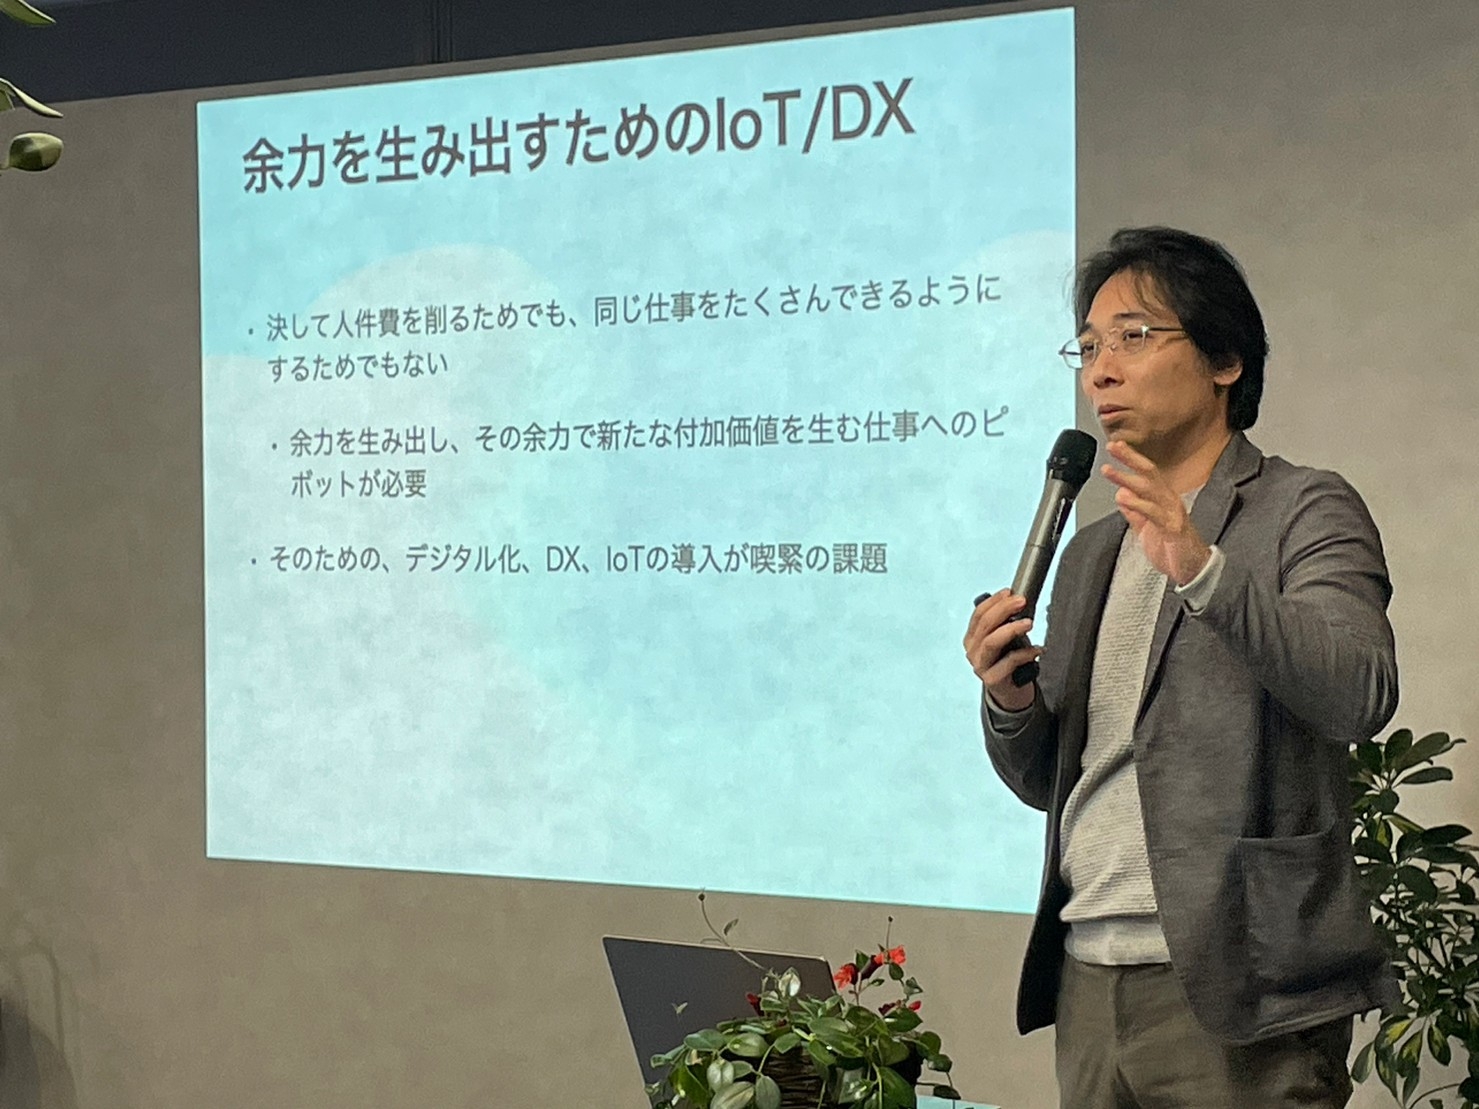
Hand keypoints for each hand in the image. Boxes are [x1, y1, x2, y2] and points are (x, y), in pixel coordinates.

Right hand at [963, 589, 1039, 710]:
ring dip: (1011, 629)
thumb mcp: (1005, 639)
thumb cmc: (1009, 662)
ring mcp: (980, 666)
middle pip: (984, 625)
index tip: (1010, 592)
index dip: (994, 601)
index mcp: (972, 638)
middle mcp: (972, 651)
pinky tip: (1038, 649)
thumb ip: (1005, 623)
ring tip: (1029, 623)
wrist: (1012, 691)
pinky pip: (1009, 661)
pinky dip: (1026, 653)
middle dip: (1004, 609)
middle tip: (1021, 601)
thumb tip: (1017, 601)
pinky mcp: (992, 679)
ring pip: (991, 642)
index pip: (978, 614)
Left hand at [1102, 439, 1211, 584]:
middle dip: (1131, 458)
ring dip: (1127, 479)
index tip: (1115, 446)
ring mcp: (1172, 513)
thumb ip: (1134, 512)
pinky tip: (1124, 498)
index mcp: (1162, 499)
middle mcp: (1169, 501)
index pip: (1146, 473)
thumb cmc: (1172, 549)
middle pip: (1149, 473)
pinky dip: (1138, 504)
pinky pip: (1154, 513)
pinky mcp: (1173, 528)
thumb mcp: (1146, 528)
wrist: (1192, 570)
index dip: (1131, 459)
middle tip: (1113, 446)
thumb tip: (1121, 494)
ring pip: (1149, 490)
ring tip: (1109, 471)